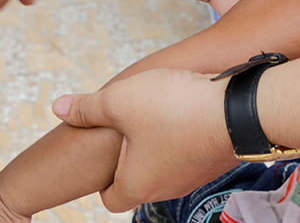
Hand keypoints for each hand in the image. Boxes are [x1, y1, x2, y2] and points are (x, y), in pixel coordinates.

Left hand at [52, 69, 236, 212]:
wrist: (240, 109)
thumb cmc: (175, 108)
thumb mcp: (120, 101)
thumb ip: (87, 107)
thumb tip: (59, 108)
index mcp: (137, 184)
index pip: (110, 198)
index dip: (103, 177)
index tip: (104, 150)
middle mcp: (167, 188)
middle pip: (141, 180)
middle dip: (132, 154)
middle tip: (130, 124)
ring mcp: (196, 176)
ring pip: (169, 165)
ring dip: (162, 143)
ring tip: (161, 110)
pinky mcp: (218, 160)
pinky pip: (194, 152)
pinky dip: (187, 134)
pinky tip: (188, 107)